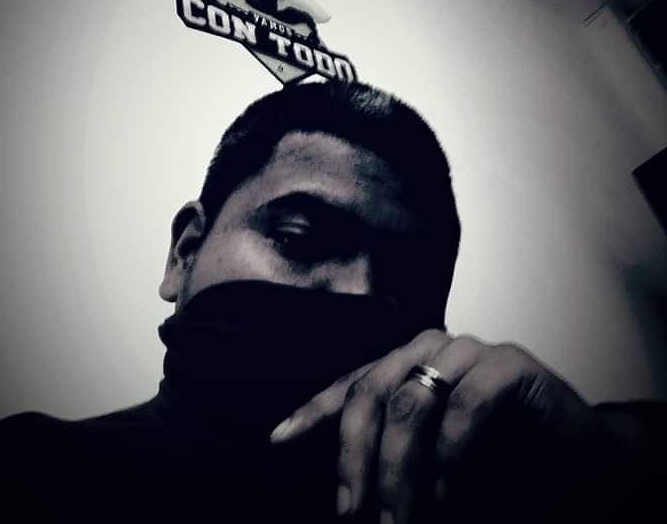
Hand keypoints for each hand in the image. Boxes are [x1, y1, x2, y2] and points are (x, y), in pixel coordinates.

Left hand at [270, 330, 617, 522]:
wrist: (575, 459)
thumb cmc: (497, 462)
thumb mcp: (429, 467)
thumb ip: (393, 464)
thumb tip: (347, 494)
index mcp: (406, 365)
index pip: (351, 385)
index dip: (313, 411)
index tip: (280, 439)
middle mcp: (429, 349)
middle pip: (372, 392)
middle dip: (355, 458)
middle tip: (351, 513)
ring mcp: (469, 351)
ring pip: (411, 399)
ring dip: (399, 468)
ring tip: (397, 518)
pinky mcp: (509, 363)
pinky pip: (466, 401)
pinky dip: (452, 452)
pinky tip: (447, 490)